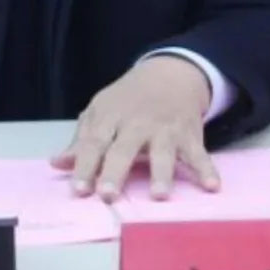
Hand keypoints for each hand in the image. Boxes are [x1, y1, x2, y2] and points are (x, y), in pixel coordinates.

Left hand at [50, 56, 218, 201]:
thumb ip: (81, 140)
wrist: (171, 73)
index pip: (94, 142)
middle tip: (108, 195)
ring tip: (159, 195)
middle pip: (124, 148)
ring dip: (162, 173)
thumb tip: (56, 164)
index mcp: (111, 117)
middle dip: (116, 171)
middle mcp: (137, 123)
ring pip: (163, 152)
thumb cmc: (129, 100)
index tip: (79, 190)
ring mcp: (165, 129)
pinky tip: (212, 186)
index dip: (85, 166)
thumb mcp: (101, 111)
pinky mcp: (189, 135)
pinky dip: (206, 169)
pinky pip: (198, 154)